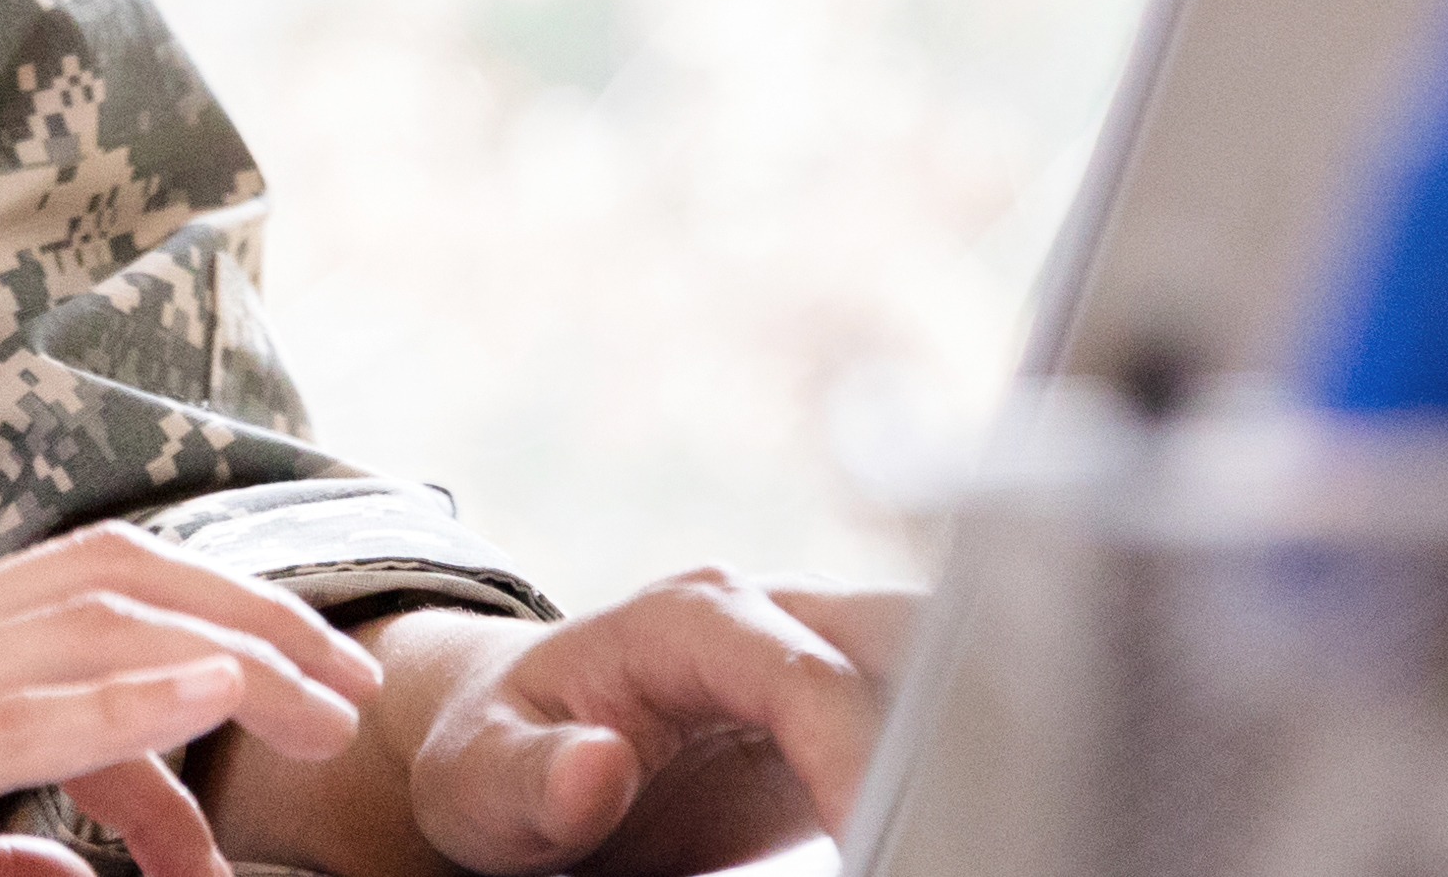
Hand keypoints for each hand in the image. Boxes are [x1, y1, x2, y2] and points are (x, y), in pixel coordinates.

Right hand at [0, 526, 388, 876]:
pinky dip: (134, 695)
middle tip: (346, 690)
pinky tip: (219, 706)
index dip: (182, 668)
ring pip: (90, 614)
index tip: (248, 758)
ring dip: (232, 647)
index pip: (62, 616)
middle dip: (243, 615)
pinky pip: (23, 703)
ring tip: (329, 708)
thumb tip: (77, 870)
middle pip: (104, 578)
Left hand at [211, 576, 916, 876]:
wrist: (508, 742)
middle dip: (948, 722)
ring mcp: (812, 654)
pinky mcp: (841, 708)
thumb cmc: (489, 755)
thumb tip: (595, 769)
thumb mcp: (480, 780)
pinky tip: (946, 824)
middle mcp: (770, 618)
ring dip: (964, 735)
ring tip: (967, 823)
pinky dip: (948, 760)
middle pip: (904, 640)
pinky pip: (924, 715)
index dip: (851, 751)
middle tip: (954, 824)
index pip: (806, 676)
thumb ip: (531, 778)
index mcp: (689, 620)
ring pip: (934, 665)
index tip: (872, 830)